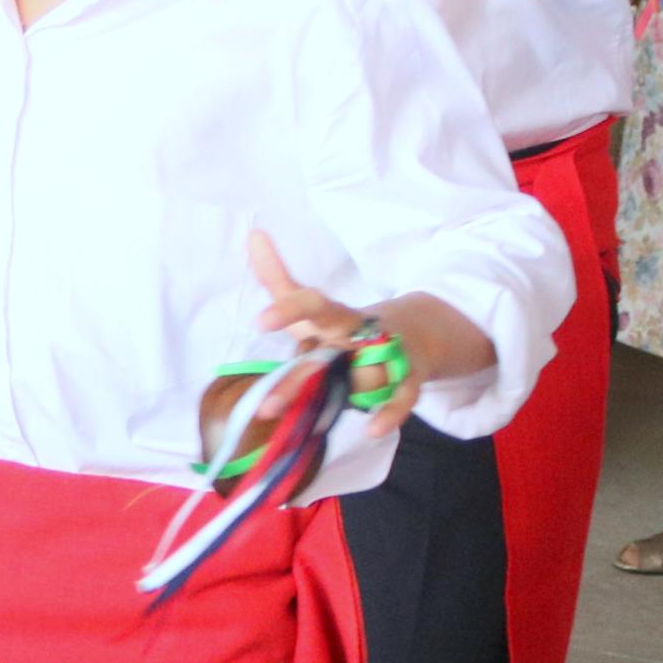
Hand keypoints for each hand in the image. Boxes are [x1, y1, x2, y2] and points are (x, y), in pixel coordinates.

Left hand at [246, 229, 421, 431]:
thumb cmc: (345, 326)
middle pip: (335, 346)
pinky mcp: (408, 380)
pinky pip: (402, 397)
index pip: (314, 306)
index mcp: (336, 316)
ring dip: (343, 392)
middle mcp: (361, 333)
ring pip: (365, 375)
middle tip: (268, 403)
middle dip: (302, 374)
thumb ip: (278, 278)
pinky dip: (389, 412)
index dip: (290, 311)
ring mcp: (388, 356)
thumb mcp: (313, 307)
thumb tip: (253, 234)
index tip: (260, 321)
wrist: (409, 336)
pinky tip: (371, 428)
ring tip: (307, 416)